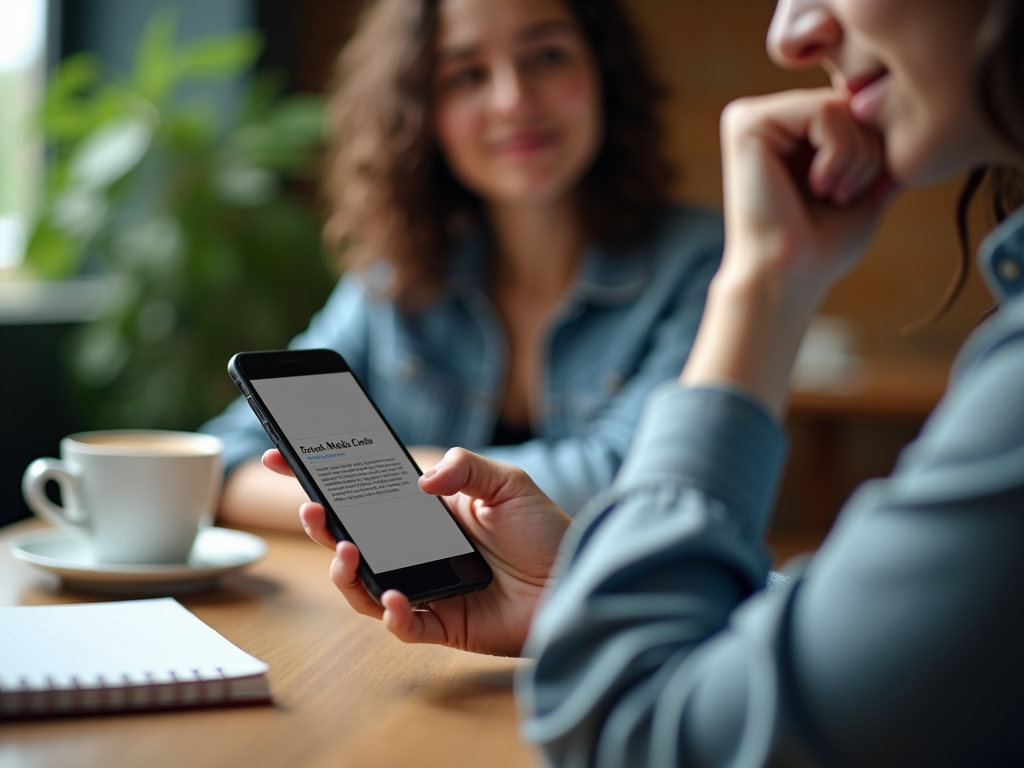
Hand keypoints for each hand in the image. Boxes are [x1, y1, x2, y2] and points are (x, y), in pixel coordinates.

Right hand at [262, 447, 571, 655]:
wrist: (577, 580)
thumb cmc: (545, 531)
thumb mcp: (507, 483)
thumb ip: (464, 468)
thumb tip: (419, 481)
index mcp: (426, 513)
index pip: (366, 494)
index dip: (326, 480)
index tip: (287, 459)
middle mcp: (418, 551)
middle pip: (353, 540)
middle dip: (322, 524)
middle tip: (310, 507)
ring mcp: (425, 588)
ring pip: (363, 586)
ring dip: (344, 570)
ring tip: (346, 550)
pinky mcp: (441, 624)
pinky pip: (401, 625)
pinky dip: (390, 615)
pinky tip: (393, 597)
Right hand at [720, 88, 896, 297]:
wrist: (788, 277)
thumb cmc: (822, 244)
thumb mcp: (867, 186)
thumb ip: (885, 147)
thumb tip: (922, 115)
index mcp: (784, 130)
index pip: (853, 108)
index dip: (872, 147)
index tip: (850, 194)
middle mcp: (763, 117)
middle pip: (848, 102)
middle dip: (866, 152)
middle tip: (842, 196)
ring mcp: (750, 117)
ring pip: (840, 106)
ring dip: (856, 157)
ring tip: (832, 194)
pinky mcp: (748, 124)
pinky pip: (824, 112)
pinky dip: (839, 154)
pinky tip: (818, 185)